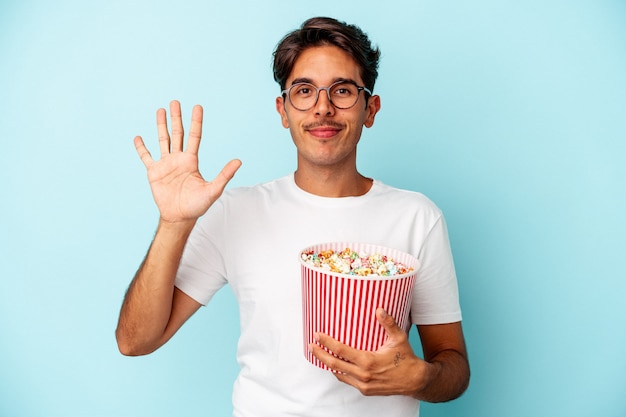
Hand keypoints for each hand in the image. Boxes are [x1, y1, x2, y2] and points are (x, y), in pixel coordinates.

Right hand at [134, 100, 241, 222]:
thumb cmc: (197, 206)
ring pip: (162, 140)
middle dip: (176, 118)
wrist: (180, 217)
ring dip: (161, 126)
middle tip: (175, 102)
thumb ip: (225, 175)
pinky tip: (138, 137)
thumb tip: (239, 161)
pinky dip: (142, 148)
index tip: (197, 107)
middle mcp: (178, 159)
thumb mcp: (213, 189)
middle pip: (178, 134)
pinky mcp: (154, 172)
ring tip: (160, 110)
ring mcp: (165, 165)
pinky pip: (146, 157)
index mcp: (191, 161)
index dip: (196, 122)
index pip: (194, 136)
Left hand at [310, 308, 434, 396]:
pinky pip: (347, 380)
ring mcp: (363, 384)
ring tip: (319, 354)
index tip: (317, 335)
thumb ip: (388, 323)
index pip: (341, 351)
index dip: (327, 342)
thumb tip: (379, 309)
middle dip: (320, 354)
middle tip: (311, 345)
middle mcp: (363, 374)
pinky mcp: (365, 390)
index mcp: (368, 361)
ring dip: (327, 364)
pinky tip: (335, 366)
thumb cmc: (406, 358)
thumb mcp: (398, 338)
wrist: (415, 380)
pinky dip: (338, 372)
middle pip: (334, 364)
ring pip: (339, 374)